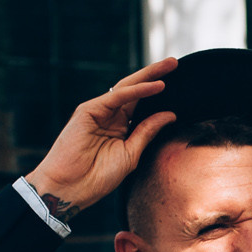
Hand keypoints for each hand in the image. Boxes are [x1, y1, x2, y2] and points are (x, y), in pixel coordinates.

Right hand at [23, 57, 178, 219]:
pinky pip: (118, 97)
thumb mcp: (131, 153)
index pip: (142, 104)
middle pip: (136, 90)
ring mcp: (99, 111)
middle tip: (175, 63)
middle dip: (156, 75)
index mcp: (120, 127)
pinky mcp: (88, 110)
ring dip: (149, 76)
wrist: (71, 188)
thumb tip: (170, 114)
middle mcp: (110, 116)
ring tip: (170, 66)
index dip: (159, 93)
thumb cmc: (98, 176)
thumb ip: (147, 131)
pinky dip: (138, 90)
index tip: (180, 84)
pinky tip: (156, 86)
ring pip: (128, 88)